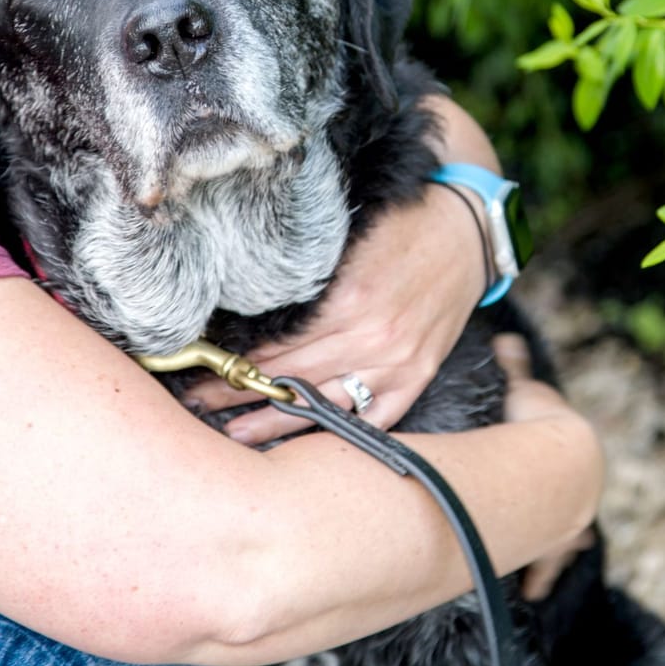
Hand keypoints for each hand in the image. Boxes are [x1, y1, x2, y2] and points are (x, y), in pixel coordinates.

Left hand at [181, 172, 487, 443]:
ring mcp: (397, 362)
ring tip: (235, 432)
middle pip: (289, 377)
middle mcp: (372, 337)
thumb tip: (243, 299)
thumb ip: (303, 272)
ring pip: (324, 406)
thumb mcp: (348, 236)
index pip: (275, 343)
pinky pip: (374, 417)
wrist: (467, 231)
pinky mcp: (417, 375)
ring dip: (275, 422)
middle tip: (197, 401)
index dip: (232, 358)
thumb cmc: (401, 223)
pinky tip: (304, 441)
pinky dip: (338, 431)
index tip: (197, 367)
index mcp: (348, 298)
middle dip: (238, 391)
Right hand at [489, 332, 601, 599]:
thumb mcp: (525, 394)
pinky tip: (535, 592)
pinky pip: (545, 569)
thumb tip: (507, 339)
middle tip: (571, 539)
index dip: (570, 479)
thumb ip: (515, 368)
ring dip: (554, 559)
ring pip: (564, 547)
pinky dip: (540, 579)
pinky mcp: (552, 548)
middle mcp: (574, 497)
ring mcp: (565, 526)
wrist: (554, 468)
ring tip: (542, 578)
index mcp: (570, 462)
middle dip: (570, 526)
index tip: (569, 490)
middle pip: (575, 512)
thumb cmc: (540, 429)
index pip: (573, 470)